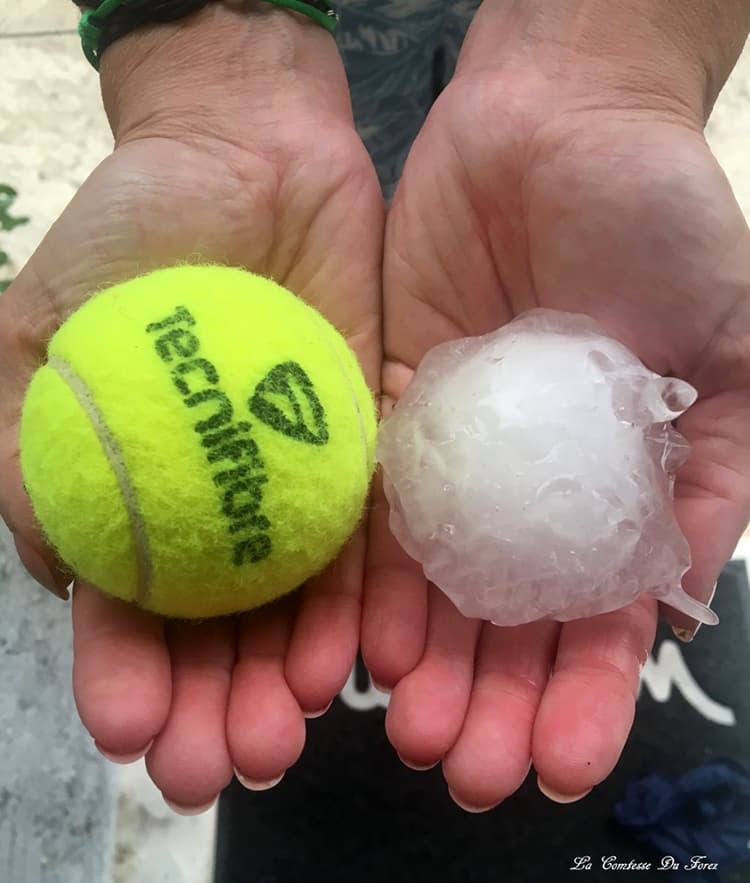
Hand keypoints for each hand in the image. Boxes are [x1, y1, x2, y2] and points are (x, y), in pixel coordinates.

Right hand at [0, 4, 382, 810]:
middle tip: (219, 767)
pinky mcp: (365, 450)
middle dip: (211, 707)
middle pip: (215, 632)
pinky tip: (350, 658)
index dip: (122, 676)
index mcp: (135, 492)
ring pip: (291, 605)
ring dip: (283, 677)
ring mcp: (297, 483)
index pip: (126, 610)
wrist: (249, 155)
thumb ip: (23, 448)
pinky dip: (357, 601)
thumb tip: (52, 571)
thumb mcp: (39, 329)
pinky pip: (365, 539)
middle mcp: (222, 506)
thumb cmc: (131, 232)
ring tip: (283, 732)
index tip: (128, 732)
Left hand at [365, 4, 749, 810]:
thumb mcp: (727, 349)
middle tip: (466, 772)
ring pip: (438, 585)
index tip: (559, 765)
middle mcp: (530, 488)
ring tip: (410, 731)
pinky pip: (376, 508)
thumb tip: (678, 593)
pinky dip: (371, 577)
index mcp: (614, 489)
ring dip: (427, 664)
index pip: (598, 618)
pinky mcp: (393, 414)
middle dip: (493, 702)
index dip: (584, 696)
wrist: (556, 128)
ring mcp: (459, 457)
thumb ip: (712, 471)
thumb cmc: (659, 224)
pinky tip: (361, 644)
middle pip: (508, 622)